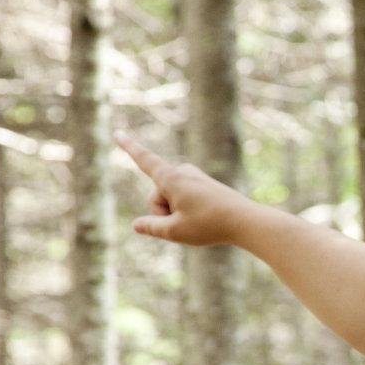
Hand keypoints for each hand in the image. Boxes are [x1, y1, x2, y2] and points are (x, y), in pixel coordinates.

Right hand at [115, 131, 254, 246]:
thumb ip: (152, 227)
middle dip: (164, 212)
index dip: (129, 148)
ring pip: (172, 199)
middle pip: (157, 196)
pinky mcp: (205, 185)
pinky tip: (206, 218)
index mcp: (172, 178)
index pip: (144, 160)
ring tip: (201, 221)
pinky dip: (190, 212)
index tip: (118, 133)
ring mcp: (195, 177)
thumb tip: (137, 225)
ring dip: (178, 213)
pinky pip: (186, 200)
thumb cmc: (209, 225)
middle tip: (187, 223)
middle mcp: (183, 172)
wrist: (246, 221)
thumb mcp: (175, 231)